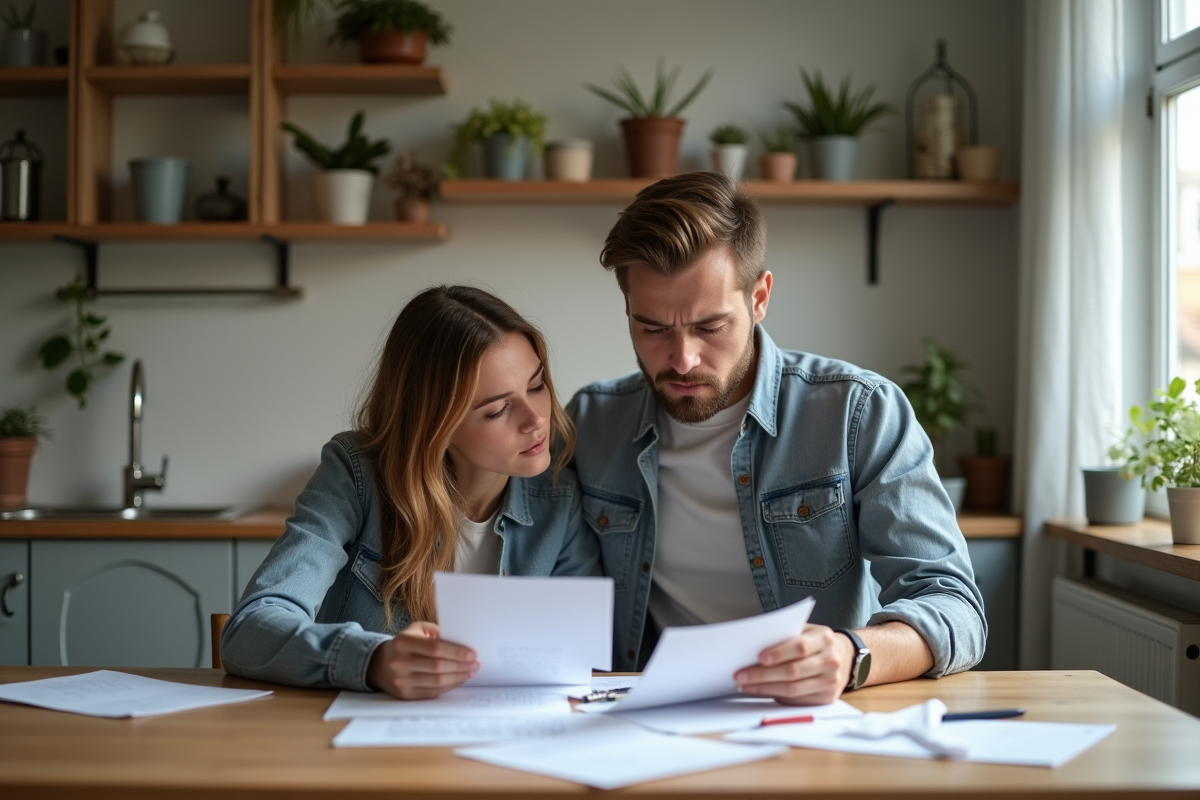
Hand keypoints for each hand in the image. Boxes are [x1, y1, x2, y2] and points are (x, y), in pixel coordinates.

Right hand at [367, 621, 478, 699]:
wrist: (381, 664)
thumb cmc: (405, 644)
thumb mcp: (417, 630)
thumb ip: (437, 632)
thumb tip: (462, 642)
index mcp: (403, 642)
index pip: (435, 648)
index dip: (456, 652)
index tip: (472, 654)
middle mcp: (399, 662)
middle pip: (437, 667)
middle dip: (460, 666)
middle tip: (475, 664)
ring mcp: (401, 680)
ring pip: (437, 682)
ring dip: (458, 677)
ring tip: (470, 672)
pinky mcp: (405, 695)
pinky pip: (432, 692)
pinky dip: (448, 686)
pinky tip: (458, 680)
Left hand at [733, 623, 854, 705]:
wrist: (844, 656)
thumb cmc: (815, 642)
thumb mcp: (806, 631)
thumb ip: (787, 635)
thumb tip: (754, 648)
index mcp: (824, 638)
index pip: (800, 647)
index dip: (779, 653)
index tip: (759, 657)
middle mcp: (831, 660)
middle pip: (793, 671)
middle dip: (763, 675)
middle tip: (741, 675)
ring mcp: (830, 681)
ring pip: (793, 689)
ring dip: (765, 688)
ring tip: (745, 685)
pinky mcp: (827, 697)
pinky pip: (797, 700)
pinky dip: (776, 696)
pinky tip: (761, 691)